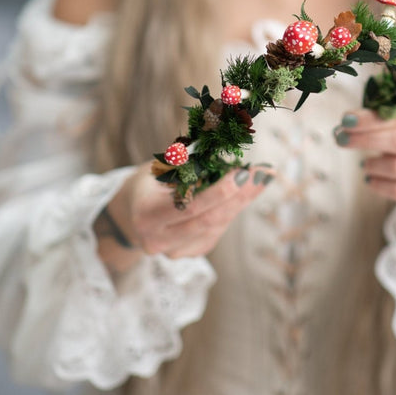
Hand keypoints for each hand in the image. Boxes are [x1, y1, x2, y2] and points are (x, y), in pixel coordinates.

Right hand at [100, 164, 274, 259]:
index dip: (220, 192)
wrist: (131, 214)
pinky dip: (231, 211)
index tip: (245, 173)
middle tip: (264, 174)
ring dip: (242, 202)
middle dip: (241, 196)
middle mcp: (157, 239)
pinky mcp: (189, 253)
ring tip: (261, 178)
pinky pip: (216, 232)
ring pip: (217, 227)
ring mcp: (174, 251)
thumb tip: (221, 141)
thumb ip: (187, 161)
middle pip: (209, 220)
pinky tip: (241, 194)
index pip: (190, 206)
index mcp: (146, 214)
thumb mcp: (159, 167)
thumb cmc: (149, 182)